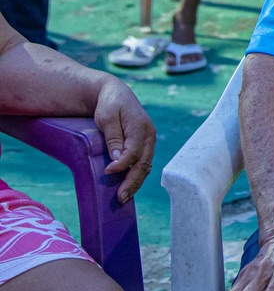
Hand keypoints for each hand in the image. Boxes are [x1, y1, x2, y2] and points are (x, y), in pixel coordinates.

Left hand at [93, 79, 154, 203]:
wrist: (115, 94)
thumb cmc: (109, 104)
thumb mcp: (108, 117)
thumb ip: (114, 138)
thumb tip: (117, 159)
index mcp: (141, 127)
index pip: (134, 151)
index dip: (122, 164)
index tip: (107, 172)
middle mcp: (148, 136)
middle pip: (143, 163)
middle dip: (132, 181)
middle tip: (120, 197)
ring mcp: (148, 141)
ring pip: (145, 166)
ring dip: (136, 183)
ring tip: (124, 197)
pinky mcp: (143, 145)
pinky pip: (143, 164)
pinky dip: (137, 176)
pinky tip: (129, 187)